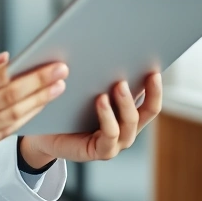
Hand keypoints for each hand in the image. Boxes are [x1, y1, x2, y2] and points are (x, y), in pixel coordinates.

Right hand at [0, 53, 67, 161]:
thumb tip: (5, 59)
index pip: (0, 78)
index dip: (28, 71)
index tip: (48, 63)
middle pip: (11, 98)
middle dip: (41, 85)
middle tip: (61, 74)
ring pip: (12, 119)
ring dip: (38, 104)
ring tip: (55, 91)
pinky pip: (2, 135)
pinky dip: (21, 121)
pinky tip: (34, 110)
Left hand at [19, 72, 161, 166]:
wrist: (45, 135)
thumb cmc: (68, 109)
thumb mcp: (88, 89)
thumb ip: (102, 77)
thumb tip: (112, 49)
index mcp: (127, 113)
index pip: (151, 101)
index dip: (156, 86)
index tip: (155, 67)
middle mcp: (127, 129)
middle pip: (149, 111)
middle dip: (151, 92)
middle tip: (146, 73)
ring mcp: (116, 142)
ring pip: (130, 122)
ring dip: (126, 102)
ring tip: (119, 84)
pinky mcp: (100, 151)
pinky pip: (110, 135)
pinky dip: (108, 117)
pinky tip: (101, 100)